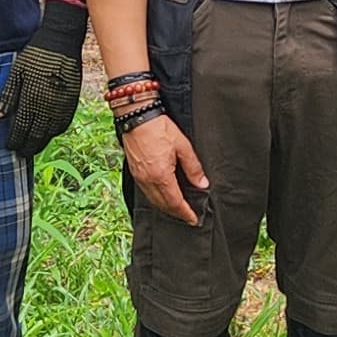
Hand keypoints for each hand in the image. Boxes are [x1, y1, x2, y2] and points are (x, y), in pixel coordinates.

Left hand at [0, 0, 87, 157]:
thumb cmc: (35, 55)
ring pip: (51, 133)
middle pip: (36, 136)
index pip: (20, 129)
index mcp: (31, 99)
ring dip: (41, 143)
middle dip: (27, 147)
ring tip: (33, 148)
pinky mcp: (72, 102)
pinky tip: (48, 134)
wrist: (62, 42)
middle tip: (20, 154)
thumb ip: (7, 97)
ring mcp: (62, 106)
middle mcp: (48, 107)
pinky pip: (63, 124)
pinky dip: (54, 132)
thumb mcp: (16, 73)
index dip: (14, 140)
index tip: (9, 147)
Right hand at [122, 110, 209, 225]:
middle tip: (188, 217)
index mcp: (161, 176)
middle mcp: (148, 180)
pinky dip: (156, 199)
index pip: (175, 202)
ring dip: (166, 208)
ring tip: (178, 209)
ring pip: (153, 201)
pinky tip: (163, 196)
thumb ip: (193, 167)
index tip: (194, 219)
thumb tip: (202, 184)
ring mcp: (139, 177)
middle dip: (176, 213)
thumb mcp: (182, 145)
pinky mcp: (135, 172)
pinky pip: (146, 193)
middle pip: (163, 205)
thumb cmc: (159, 128)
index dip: (185, 213)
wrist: (137, 116)